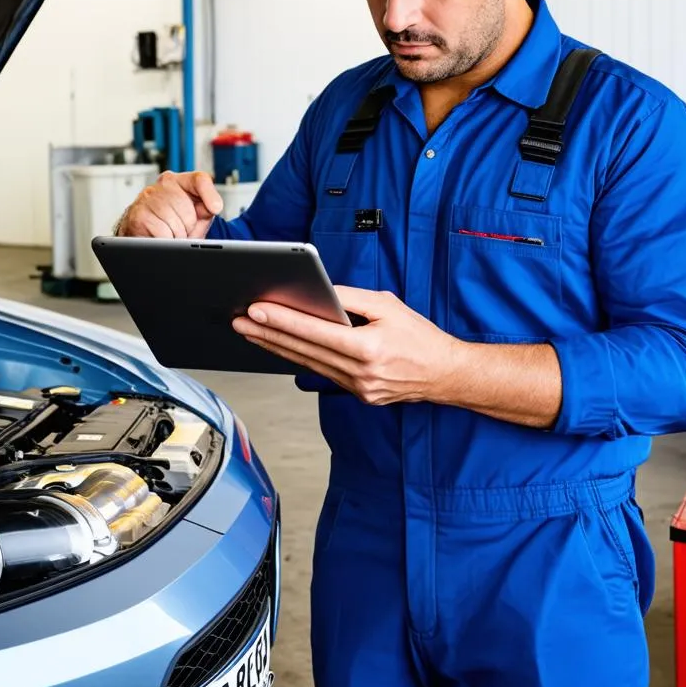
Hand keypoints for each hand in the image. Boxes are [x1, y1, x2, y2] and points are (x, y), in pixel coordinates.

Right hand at [115, 171, 224, 238]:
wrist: (143, 231)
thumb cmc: (171, 223)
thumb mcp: (194, 216)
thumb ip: (206, 209)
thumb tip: (214, 207)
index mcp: (181, 181)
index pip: (199, 180)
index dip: (210, 194)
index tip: (216, 208)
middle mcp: (164, 184)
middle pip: (188, 210)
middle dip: (188, 227)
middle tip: (182, 229)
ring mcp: (149, 197)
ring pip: (175, 223)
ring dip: (176, 235)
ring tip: (171, 233)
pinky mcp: (139, 214)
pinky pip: (162, 232)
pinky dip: (165, 240)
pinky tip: (160, 236)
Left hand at [231, 286, 461, 405]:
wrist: (446, 375)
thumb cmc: (420, 336)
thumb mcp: (388, 306)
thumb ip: (351, 298)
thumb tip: (318, 290)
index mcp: (369, 349)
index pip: (315, 332)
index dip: (282, 320)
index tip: (255, 309)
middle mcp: (360, 373)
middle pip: (303, 350)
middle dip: (267, 333)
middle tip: (239, 319)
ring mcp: (357, 389)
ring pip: (307, 363)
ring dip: (275, 346)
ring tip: (249, 331)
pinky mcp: (357, 395)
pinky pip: (320, 372)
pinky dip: (298, 356)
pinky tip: (279, 346)